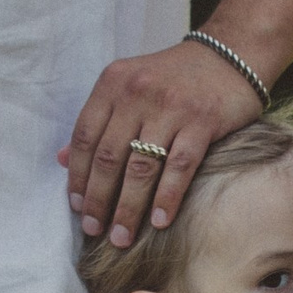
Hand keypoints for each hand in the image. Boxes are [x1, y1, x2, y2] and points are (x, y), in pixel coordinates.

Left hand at [60, 37, 264, 247]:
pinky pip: (180, 166)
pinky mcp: (202, 121)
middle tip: (94, 230)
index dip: (78, 176)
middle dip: (99, 200)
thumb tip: (63, 160)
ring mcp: (171, 107)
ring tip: (122, 237)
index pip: (85, 137)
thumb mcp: (128, 87)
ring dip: (129, 208)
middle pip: (109, 157)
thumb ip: (98, 121)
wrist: (230, 56)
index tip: (77, 208)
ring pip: (141, 167)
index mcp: (113, 83)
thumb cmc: (173, 78)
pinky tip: (159, 221)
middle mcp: (138, 92)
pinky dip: (167, 197)